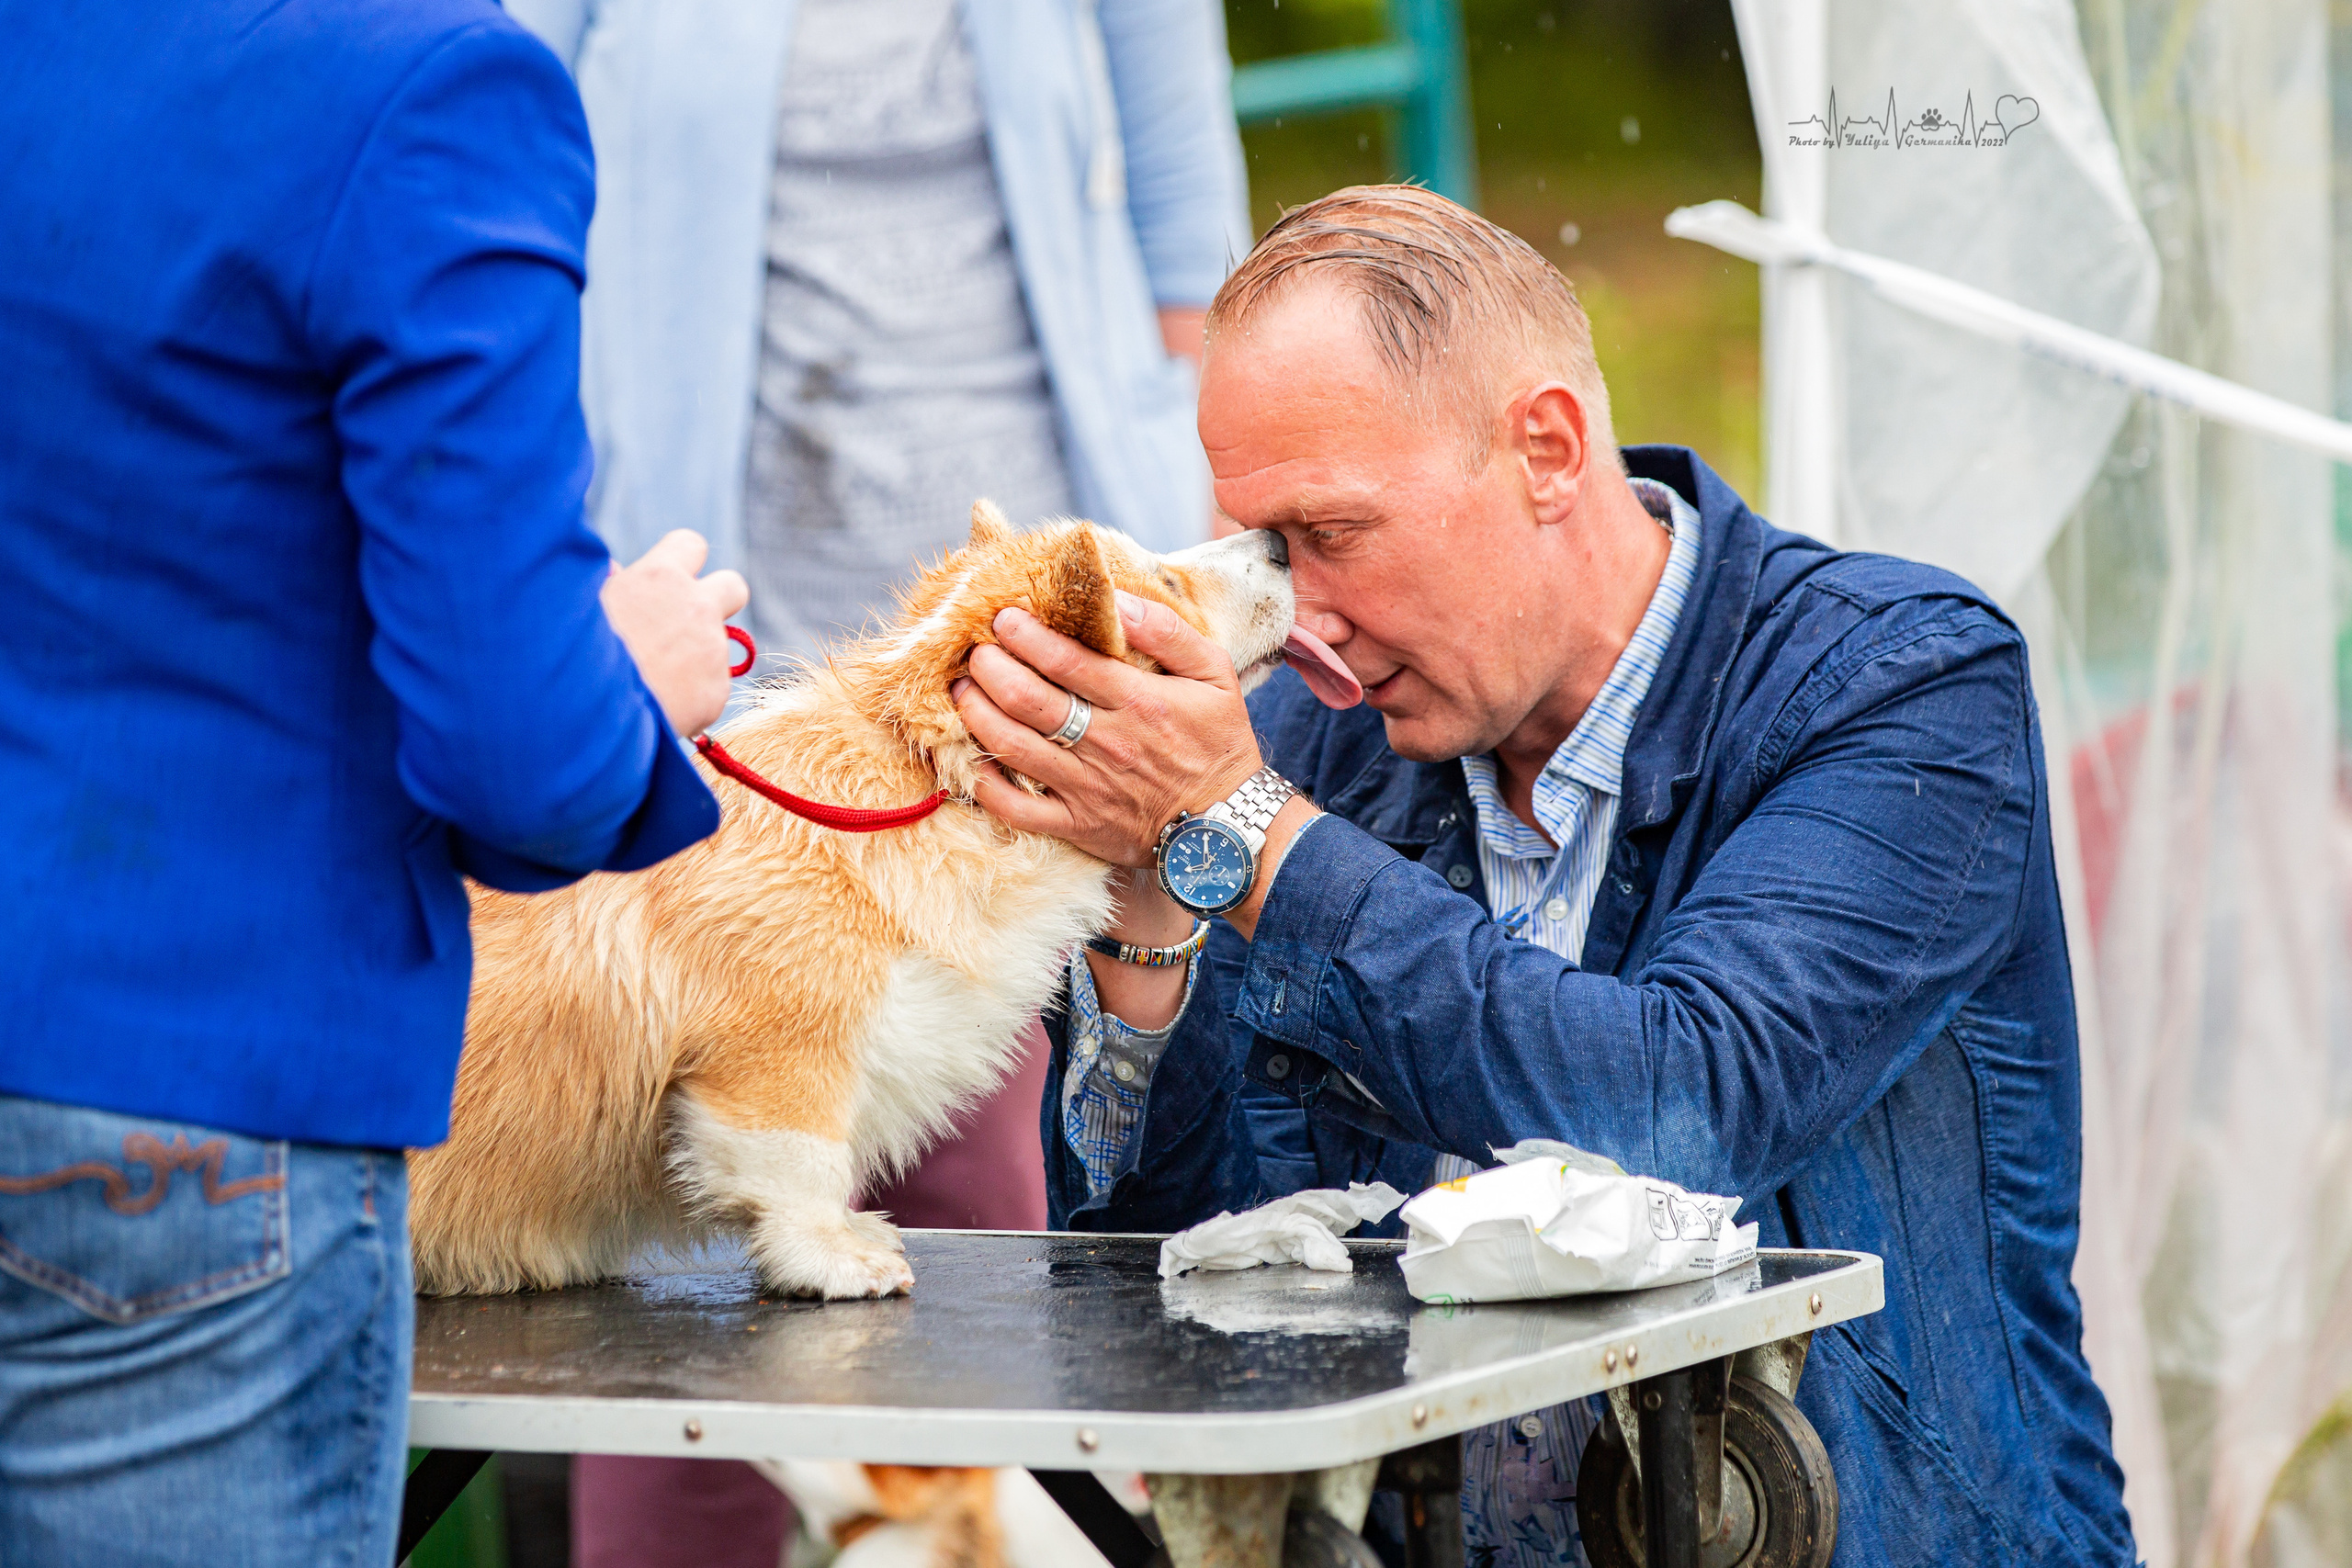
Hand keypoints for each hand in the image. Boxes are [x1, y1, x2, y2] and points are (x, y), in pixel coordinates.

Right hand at [600, 530, 749, 737]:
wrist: (584, 711)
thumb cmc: (573, 652)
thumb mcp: (587, 602)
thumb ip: (614, 585)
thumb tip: (617, 573)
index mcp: (661, 577)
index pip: (691, 544)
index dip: (681, 562)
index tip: (667, 581)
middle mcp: (696, 607)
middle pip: (733, 587)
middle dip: (716, 602)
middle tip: (686, 624)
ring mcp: (712, 650)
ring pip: (718, 647)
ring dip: (695, 658)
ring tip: (652, 680)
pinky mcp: (716, 692)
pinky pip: (710, 690)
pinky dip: (690, 699)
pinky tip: (656, 707)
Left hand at [952, 591, 1260, 867]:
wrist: (1229, 825)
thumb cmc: (1219, 743)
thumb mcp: (1216, 673)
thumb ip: (1167, 631)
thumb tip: (1116, 599)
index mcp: (1138, 701)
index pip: (1066, 660)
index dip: (1025, 635)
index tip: (1003, 618)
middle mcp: (1106, 743)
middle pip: (1027, 699)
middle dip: (989, 668)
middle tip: (974, 652)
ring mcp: (1086, 787)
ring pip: (1012, 747)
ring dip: (976, 714)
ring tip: (962, 690)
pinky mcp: (1076, 825)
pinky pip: (1016, 809)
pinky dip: (985, 784)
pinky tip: (971, 759)